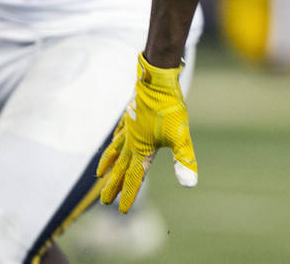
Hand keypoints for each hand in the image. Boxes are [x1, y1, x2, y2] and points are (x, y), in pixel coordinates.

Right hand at [97, 53, 196, 212]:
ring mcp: (129, 127)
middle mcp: (131, 141)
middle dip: (113, 185)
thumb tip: (190, 184)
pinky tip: (113, 142)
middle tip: (104, 202)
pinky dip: (114, 143)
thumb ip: (184, 159)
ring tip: (100, 175)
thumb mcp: (181, 135)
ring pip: (115, 151)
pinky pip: (118, 133)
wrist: (157, 78)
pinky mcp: (130, 115)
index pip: (134, 177)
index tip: (122, 210)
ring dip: (109, 165)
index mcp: (142, 149)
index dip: (129, 194)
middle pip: (120, 168)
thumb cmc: (170, 107)